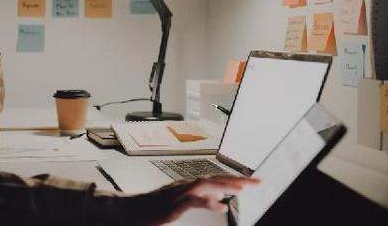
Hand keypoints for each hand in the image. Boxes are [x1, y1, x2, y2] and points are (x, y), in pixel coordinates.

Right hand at [90, 175, 259, 225]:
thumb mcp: (181, 203)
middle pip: (216, 177)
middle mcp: (185, 183)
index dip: (236, 178)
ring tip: (242, 189)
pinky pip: (192, 200)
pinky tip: (219, 205)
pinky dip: (207, 201)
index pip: (217, 177)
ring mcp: (178, 192)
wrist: (129, 210)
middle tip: (258, 182)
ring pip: (206, 184)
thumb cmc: (153, 207)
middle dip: (238, 179)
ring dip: (225, 185)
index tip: (254, 180)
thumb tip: (219, 199)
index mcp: (189, 183)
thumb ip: (201, 199)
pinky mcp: (172, 203)